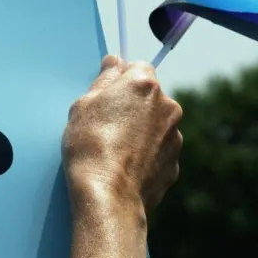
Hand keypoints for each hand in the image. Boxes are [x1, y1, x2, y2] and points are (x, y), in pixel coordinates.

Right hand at [62, 56, 182, 212]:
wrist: (108, 195)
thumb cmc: (90, 146)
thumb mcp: (84, 105)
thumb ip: (104, 79)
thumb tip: (115, 62)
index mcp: (145, 85)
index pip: (138, 67)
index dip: (120, 80)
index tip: (106, 94)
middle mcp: (167, 106)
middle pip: (149, 97)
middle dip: (132, 106)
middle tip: (105, 124)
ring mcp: (174, 136)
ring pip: (156, 125)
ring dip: (140, 131)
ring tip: (114, 150)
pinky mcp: (174, 164)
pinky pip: (158, 151)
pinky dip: (145, 155)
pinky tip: (124, 167)